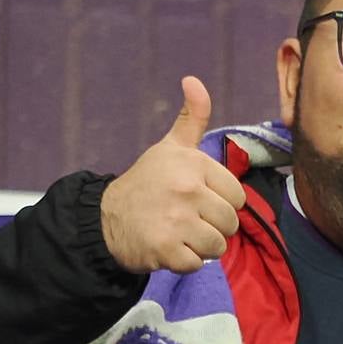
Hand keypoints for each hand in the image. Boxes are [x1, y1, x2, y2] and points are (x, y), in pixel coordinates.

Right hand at [99, 76, 248, 273]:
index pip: (237, 196)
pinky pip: (198, 264)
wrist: (105, 219)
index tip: (197, 199)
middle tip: (186, 220)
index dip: (220, 202)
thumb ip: (191, 118)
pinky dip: (185, 262)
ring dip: (200, 246)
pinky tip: (168, 247)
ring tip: (178, 233)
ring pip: (218, 246)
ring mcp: (176, 221)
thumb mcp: (169, 147)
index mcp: (194, 164)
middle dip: (212, 227)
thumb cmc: (146, 183)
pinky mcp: (166, 250)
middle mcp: (186, 190)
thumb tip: (193, 79)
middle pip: (230, 223)